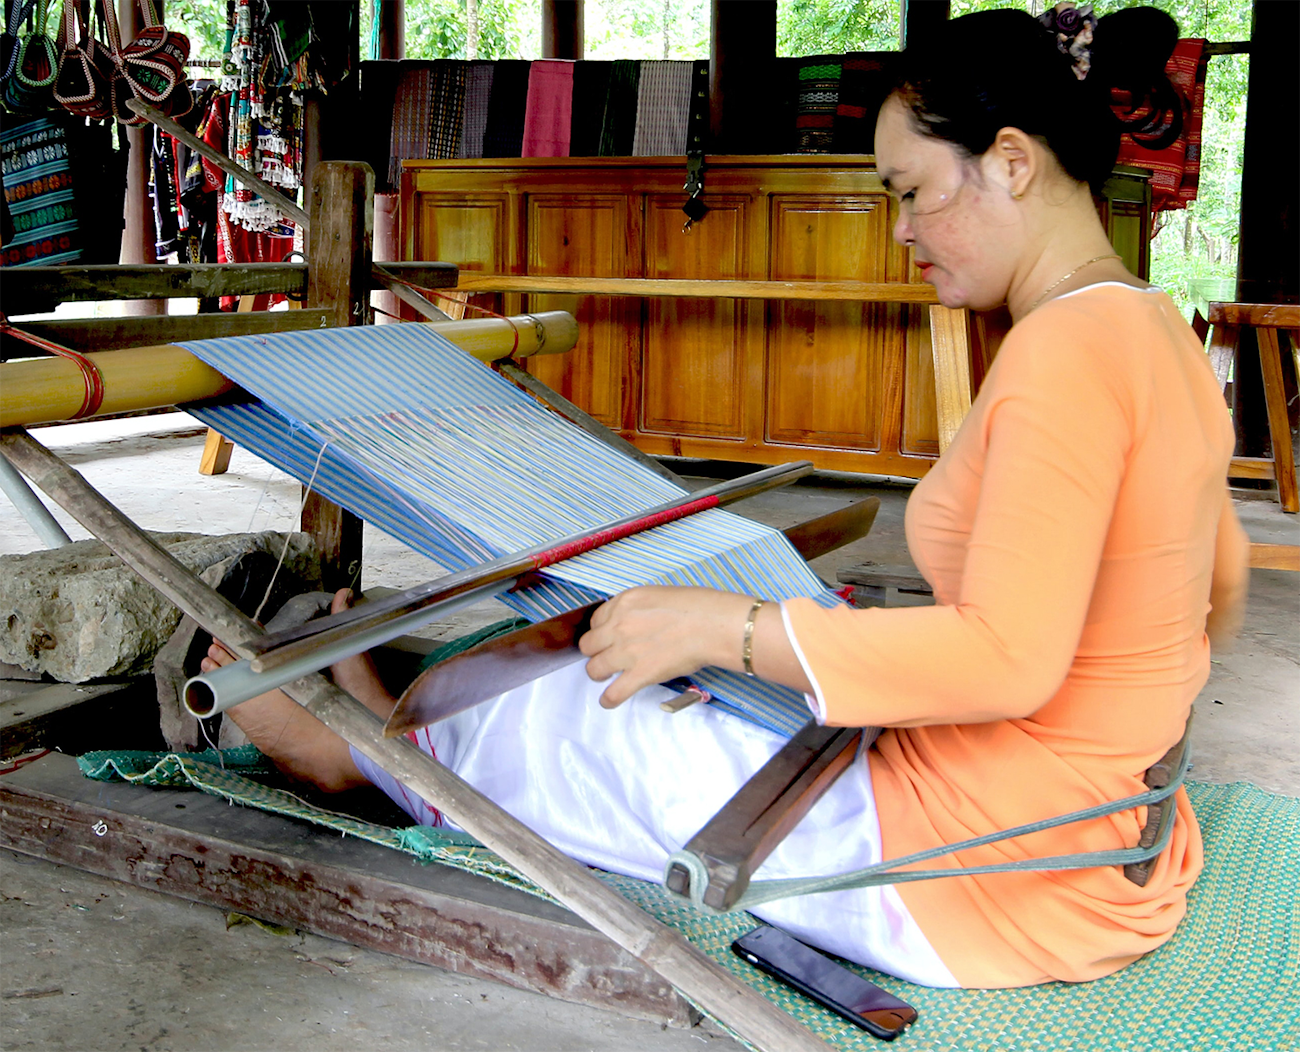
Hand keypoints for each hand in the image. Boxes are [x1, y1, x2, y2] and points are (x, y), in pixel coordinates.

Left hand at [578, 585, 754, 707]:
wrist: (712, 625)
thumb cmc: (697, 607)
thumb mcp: (658, 595)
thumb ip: (638, 609)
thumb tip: (636, 623)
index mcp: (624, 602)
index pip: (596, 620)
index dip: (602, 631)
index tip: (609, 638)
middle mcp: (618, 625)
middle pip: (589, 645)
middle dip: (596, 652)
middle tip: (608, 656)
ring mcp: (626, 651)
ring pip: (594, 669)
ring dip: (599, 674)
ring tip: (608, 678)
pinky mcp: (639, 674)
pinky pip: (613, 693)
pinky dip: (609, 699)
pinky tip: (610, 700)